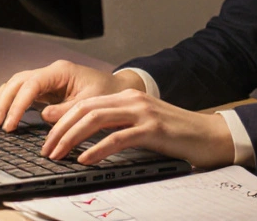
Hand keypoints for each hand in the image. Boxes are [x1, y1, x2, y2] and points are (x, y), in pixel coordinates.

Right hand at [0, 60, 143, 131]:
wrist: (117, 90)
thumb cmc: (107, 94)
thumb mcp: (91, 103)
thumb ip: (67, 110)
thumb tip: (45, 115)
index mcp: (60, 71)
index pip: (31, 84)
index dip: (17, 104)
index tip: (10, 124)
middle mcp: (50, 72)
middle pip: (17, 82)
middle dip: (3, 103)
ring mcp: (45, 80)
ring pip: (15, 85)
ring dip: (1, 101)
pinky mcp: (44, 89)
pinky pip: (20, 92)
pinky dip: (8, 102)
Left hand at [40, 89, 234, 169]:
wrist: (210, 135)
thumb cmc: (176, 134)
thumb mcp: (142, 125)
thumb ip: (117, 126)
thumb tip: (85, 140)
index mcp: (128, 97)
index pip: (85, 104)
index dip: (62, 120)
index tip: (48, 139)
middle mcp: (133, 100)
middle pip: (85, 109)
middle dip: (60, 129)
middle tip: (46, 149)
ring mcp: (143, 112)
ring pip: (96, 119)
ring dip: (71, 138)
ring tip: (58, 155)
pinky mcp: (152, 129)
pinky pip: (117, 138)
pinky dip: (97, 149)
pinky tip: (85, 159)